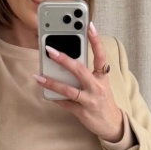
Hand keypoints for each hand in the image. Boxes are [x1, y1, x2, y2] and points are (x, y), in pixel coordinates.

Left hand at [33, 22, 123, 142]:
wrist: (111, 124)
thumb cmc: (103, 100)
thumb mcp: (100, 83)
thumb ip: (88, 72)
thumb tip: (68, 61)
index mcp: (102, 77)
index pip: (101, 55)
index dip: (96, 40)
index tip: (90, 25)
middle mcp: (97, 87)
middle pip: (80, 70)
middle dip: (64, 59)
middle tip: (50, 50)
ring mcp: (90, 100)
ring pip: (69, 90)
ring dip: (52, 83)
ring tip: (39, 77)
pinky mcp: (83, 112)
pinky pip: (66, 104)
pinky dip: (55, 98)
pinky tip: (46, 92)